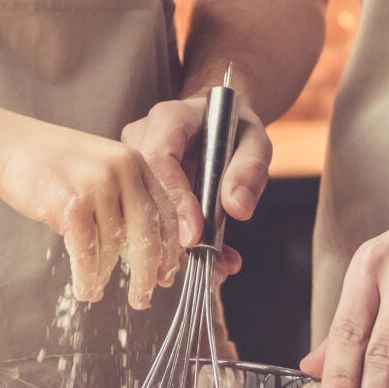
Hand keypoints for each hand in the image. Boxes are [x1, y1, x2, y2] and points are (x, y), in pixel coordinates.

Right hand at [0, 112, 180, 307]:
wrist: (4, 142)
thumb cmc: (46, 160)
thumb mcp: (97, 167)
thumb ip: (122, 198)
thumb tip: (142, 250)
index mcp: (133, 161)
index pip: (165, 211)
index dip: (170, 248)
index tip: (167, 273)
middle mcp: (122, 170)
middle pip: (148, 233)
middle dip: (148, 272)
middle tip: (143, 297)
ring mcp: (98, 186)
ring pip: (114, 247)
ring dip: (106, 276)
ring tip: (96, 290)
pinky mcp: (72, 204)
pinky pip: (88, 252)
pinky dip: (87, 276)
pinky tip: (84, 288)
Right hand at [122, 88, 272, 258]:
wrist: (219, 124)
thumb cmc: (234, 128)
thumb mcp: (254, 141)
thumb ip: (249, 169)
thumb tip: (237, 208)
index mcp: (169, 119)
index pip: (159, 159)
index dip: (174, 200)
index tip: (195, 235)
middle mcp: (142, 138)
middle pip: (143, 192)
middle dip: (172, 236)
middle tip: (206, 265)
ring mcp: (134, 164)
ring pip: (142, 212)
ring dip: (177, 249)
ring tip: (216, 269)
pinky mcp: (137, 187)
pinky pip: (150, 220)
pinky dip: (180, 247)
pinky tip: (211, 261)